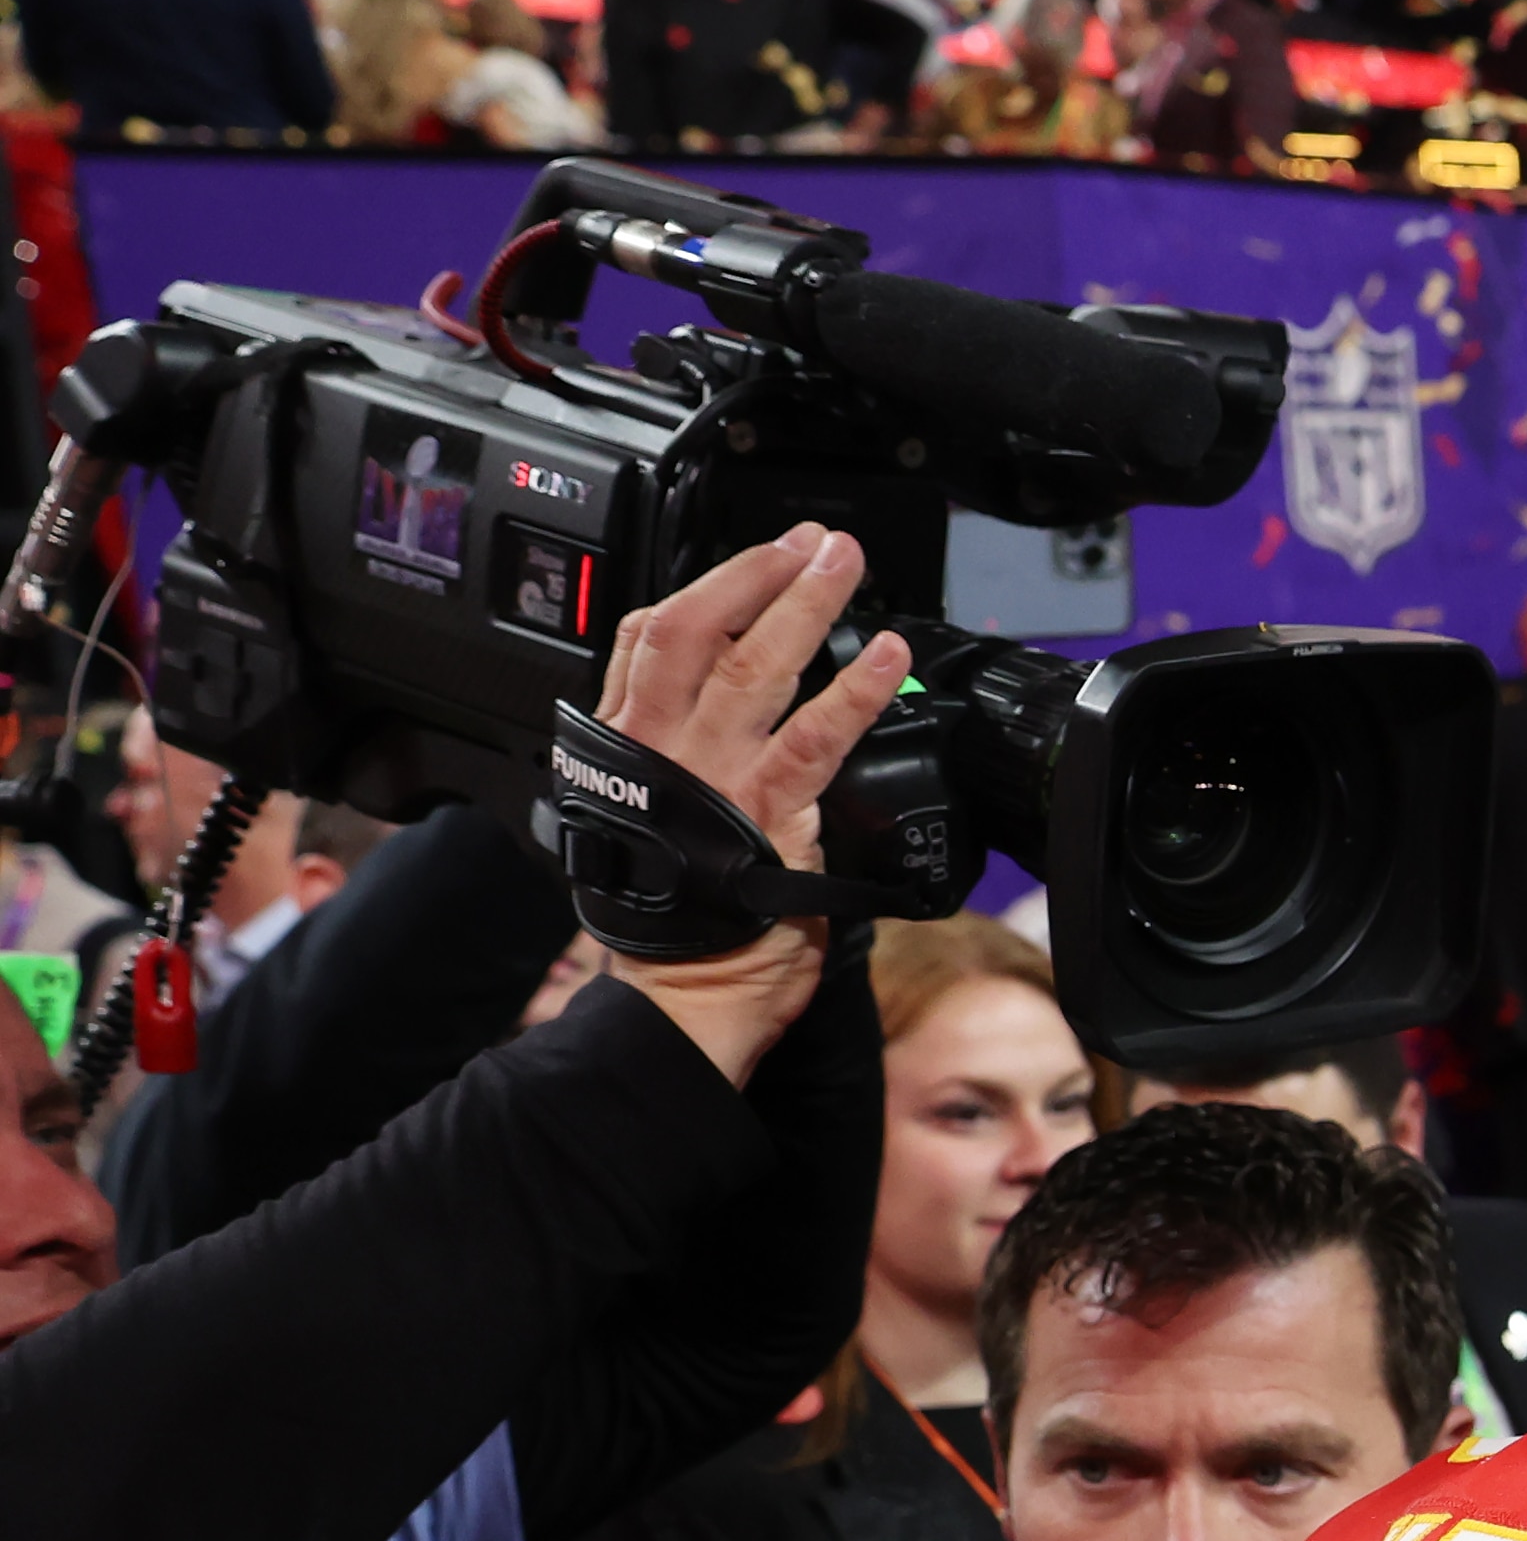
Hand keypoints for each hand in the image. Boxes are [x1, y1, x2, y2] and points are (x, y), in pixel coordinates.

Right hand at [587, 525, 911, 1085]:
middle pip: (696, 628)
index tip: (748, 562)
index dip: (699, 590)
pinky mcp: (764, 811)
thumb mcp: (654, 826)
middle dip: (755, 574)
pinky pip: (815, 735)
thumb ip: (688, 772)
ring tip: (843, 562)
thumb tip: (738, 746)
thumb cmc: (677, 927)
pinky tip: (886, 655)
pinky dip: (856, 689)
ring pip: (753, 664)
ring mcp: (712, 774)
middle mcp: (660, 747)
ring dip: (804, 603)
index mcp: (627, 745)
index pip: (648, 642)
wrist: (681, 998)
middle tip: (806, 541)